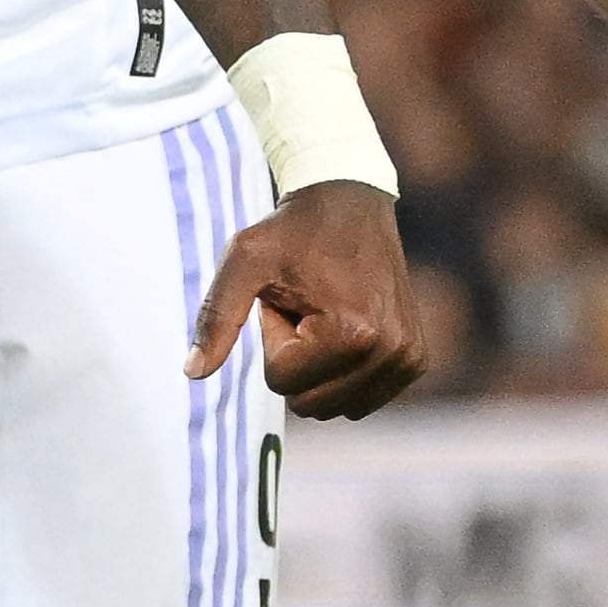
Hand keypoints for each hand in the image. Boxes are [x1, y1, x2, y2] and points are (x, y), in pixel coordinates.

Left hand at [192, 179, 427, 418]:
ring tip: (325, 313)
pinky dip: (343, 372)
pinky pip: (360, 400)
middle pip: (309, 403)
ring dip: (319, 366)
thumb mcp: (244, 261)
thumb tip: (191, 373)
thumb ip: (216, 318)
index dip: (273, 336)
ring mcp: (408, 359)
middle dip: (295, 357)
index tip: (290, 295)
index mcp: (355, 335)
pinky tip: (347, 325)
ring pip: (334, 407)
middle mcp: (391, 353)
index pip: (281, 382)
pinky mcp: (416, 360)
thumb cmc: (291, 229)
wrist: (350, 199)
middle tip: (307, 305)